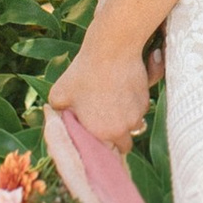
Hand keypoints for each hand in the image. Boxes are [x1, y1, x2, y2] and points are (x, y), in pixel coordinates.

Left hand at [50, 30, 153, 152]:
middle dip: (116, 137)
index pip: (105, 152)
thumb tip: (56, 117)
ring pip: (132, 125)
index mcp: (102, 133)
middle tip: (105, 122)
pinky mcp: (146, 100)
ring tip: (111, 101)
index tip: (95, 136)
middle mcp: (123, 128)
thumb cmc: (83, 73)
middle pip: (124, 143)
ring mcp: (137, 114)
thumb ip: (56, 112)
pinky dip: (132, 104)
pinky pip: (139, 109)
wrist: (112, 50)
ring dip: (125, 120)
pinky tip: (121, 89)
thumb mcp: (58, 94)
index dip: (100, 146)